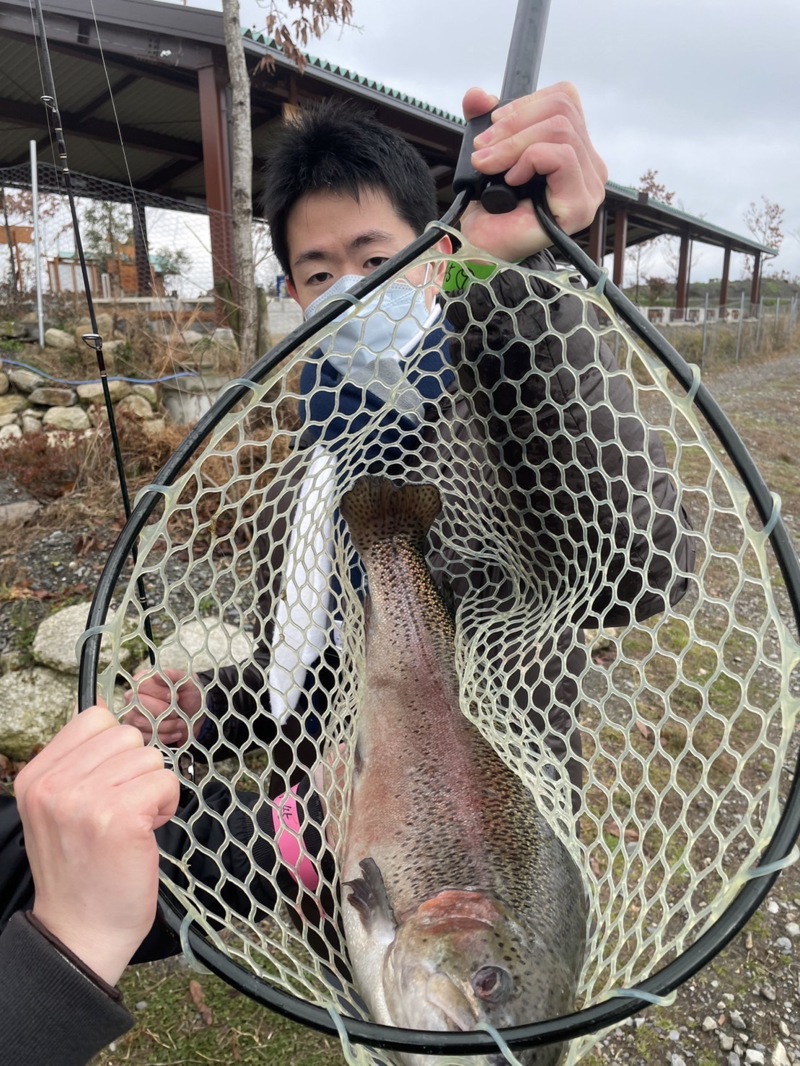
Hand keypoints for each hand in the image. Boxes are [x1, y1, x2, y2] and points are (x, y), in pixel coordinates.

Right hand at [14, 705, 179, 985]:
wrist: (79, 933)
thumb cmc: (80, 870)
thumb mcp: (57, 810)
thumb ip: (78, 765)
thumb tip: (110, 715)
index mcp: (35, 777)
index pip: (94, 719)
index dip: (115, 749)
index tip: (110, 785)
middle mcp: (53, 785)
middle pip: (127, 735)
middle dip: (136, 770)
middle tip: (124, 811)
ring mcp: (84, 800)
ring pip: (149, 758)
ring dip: (152, 790)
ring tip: (132, 825)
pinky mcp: (119, 817)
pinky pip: (166, 782)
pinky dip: (167, 806)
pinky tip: (146, 833)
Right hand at [123, 668, 204, 746]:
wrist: (196, 719)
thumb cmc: (190, 697)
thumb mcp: (188, 683)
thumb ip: (174, 675)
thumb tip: (155, 674)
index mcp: (144, 682)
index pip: (140, 686)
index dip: (158, 692)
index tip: (175, 696)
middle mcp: (134, 700)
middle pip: (138, 706)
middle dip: (163, 712)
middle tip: (177, 712)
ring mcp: (133, 718)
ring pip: (141, 723)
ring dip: (166, 725)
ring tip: (181, 723)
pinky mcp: (139, 734)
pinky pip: (145, 738)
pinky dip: (165, 737)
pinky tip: (177, 733)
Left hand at [459, 83, 607, 262]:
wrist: (481, 249)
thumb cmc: (489, 208)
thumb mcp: (486, 151)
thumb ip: (484, 121)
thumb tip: (477, 95)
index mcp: (574, 148)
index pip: (564, 99)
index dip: (525, 104)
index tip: (493, 128)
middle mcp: (589, 166)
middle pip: (562, 110)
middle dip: (513, 123)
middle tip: (483, 150)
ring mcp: (590, 187)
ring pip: (561, 130)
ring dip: (514, 143)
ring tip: (489, 165)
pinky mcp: (581, 205)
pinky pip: (561, 156)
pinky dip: (529, 159)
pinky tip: (511, 181)